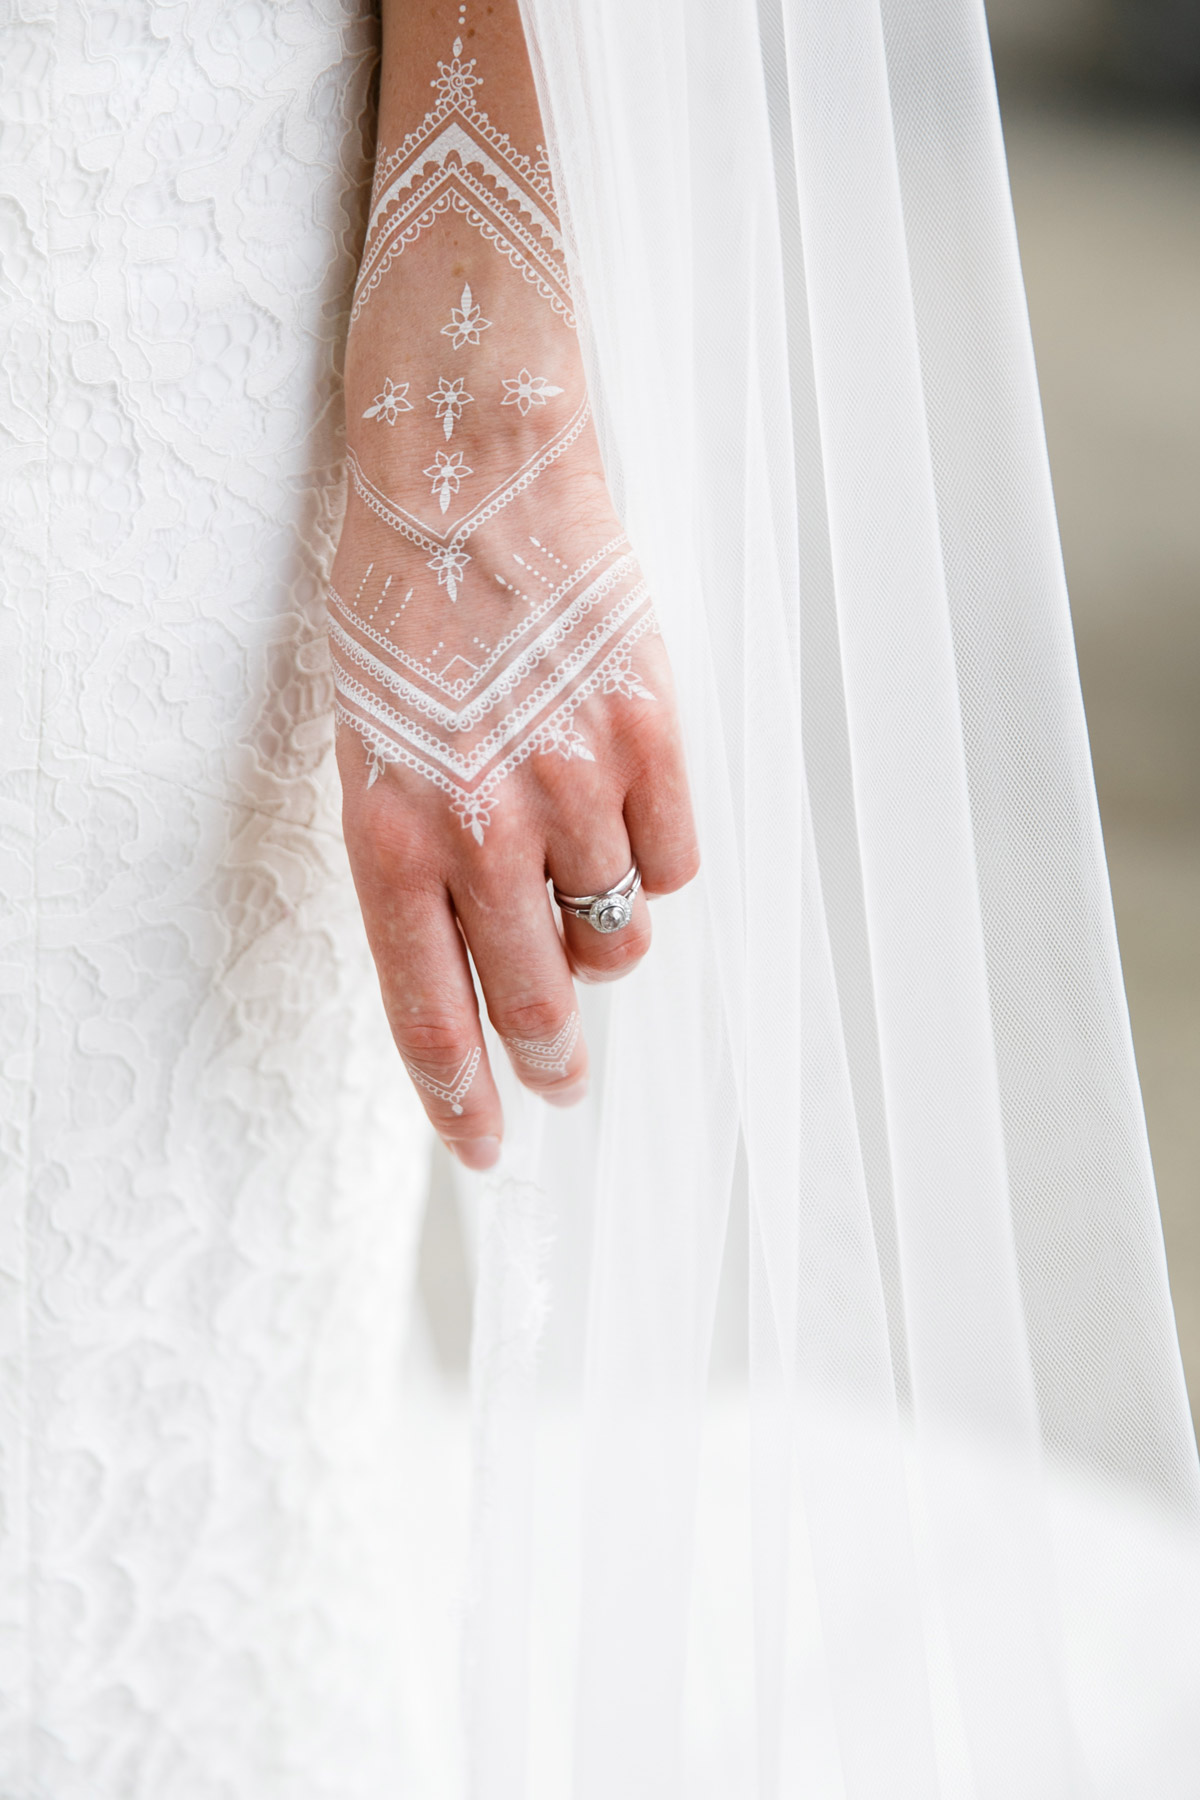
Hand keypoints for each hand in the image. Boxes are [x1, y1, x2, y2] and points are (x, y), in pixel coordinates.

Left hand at [329, 0, 697, 1165]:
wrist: (468, 452)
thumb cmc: (401, 598)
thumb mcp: (371, 741)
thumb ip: (421, 858)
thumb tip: (492, 960)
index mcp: (388, 824)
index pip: (428, 1005)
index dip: (460, 1094)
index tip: (485, 1147)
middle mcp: (481, 817)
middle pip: (538, 993)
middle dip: (551, 1053)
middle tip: (563, 1077)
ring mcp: (573, 774)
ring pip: (618, 932)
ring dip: (602, 940)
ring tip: (584, 902)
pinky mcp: (652, 727)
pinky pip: (678, 859)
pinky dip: (656, 860)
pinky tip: (626, 817)